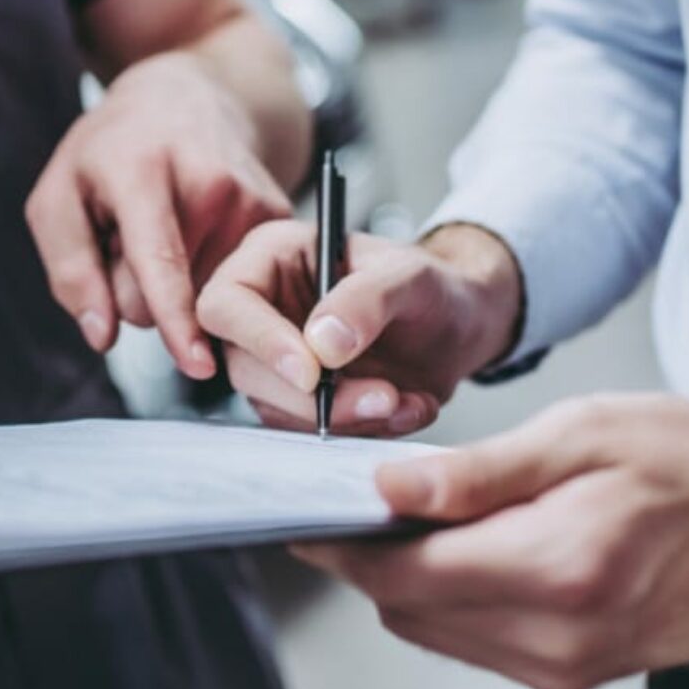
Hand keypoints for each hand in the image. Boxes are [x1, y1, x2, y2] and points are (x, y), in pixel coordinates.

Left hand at [26, 51, 291, 377]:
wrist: (188, 100)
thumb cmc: (113, 153)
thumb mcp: (60, 195)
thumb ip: (69, 268)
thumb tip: (102, 336)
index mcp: (142, 171)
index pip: (160, 260)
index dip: (175, 317)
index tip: (198, 363)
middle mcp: (208, 184)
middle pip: (168, 298)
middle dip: (137, 288)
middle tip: (132, 235)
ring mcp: (251, 200)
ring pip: (201, 300)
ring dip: (175, 282)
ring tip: (169, 227)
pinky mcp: (279, 217)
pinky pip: (234, 286)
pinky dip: (206, 274)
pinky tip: (198, 232)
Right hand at [195, 221, 520, 434]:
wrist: (461, 327)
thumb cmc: (431, 286)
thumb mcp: (410, 275)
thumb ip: (367, 298)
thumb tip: (321, 344)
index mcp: (271, 258)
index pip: (227, 303)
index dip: (259, 340)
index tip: (311, 372)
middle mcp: (263, 309)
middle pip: (244, 366)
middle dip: (312, 396)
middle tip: (380, 395)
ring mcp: (278, 359)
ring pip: (276, 407)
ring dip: (342, 417)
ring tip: (403, 399)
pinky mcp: (301, 401)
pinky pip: (310, 431)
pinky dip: (360, 430)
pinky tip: (404, 407)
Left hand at [293, 394, 688, 688]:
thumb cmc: (685, 462)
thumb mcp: (578, 436)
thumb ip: (477, 472)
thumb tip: (390, 488)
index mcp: (555, 570)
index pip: (403, 575)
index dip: (340, 547)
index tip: (301, 516)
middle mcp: (556, 636)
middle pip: (408, 610)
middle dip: (364, 561)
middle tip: (343, 505)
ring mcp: (567, 665)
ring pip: (434, 631)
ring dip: (402, 580)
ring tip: (397, 519)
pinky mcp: (574, 670)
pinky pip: (476, 642)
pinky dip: (446, 598)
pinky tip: (453, 549)